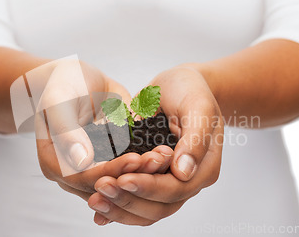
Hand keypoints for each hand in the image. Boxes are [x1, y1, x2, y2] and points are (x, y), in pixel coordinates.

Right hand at [34, 59, 171, 199]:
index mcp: (54, 163)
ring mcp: (96, 169)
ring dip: (145, 171)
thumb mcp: (59, 101)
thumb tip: (81, 161)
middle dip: (134, 173)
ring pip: (121, 179)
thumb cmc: (63, 84)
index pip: (83, 177)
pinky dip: (148, 162)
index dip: (110, 170)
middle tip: (159, 158)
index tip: (135, 158)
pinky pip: (131, 167)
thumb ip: (67, 131)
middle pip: (106, 183)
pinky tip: (166, 152)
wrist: (78, 78)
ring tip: (165, 155)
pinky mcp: (113, 160)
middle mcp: (75, 173)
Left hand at [88, 66, 223, 224]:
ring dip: (119, 208)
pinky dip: (118, 209)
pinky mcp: (151, 179)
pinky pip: (136, 202)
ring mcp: (168, 183)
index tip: (122, 179)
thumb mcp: (198, 106)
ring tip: (94, 199)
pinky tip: (98, 212)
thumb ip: (195, 138)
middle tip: (101, 187)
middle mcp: (187, 181)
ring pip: (145, 211)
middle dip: (128, 200)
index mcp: (204, 168)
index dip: (148, 187)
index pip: (175, 189)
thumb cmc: (191, 91)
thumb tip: (183, 172)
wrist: (181, 86)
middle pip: (159, 208)